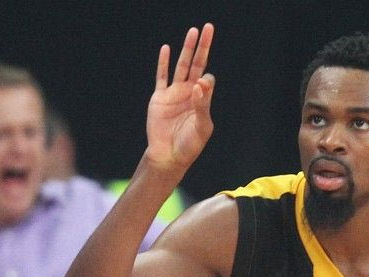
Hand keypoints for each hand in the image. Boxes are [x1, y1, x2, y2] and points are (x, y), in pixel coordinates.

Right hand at [145, 24, 215, 170]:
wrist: (168, 156)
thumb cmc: (189, 145)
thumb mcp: (202, 127)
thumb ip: (203, 106)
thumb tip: (201, 82)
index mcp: (202, 100)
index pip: (207, 80)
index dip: (206, 80)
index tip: (201, 86)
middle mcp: (189, 93)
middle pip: (196, 64)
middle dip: (203, 47)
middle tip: (208, 28)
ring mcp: (174, 94)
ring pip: (181, 66)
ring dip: (187, 49)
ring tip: (192, 32)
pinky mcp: (160, 98)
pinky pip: (162, 77)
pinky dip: (164, 63)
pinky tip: (167, 49)